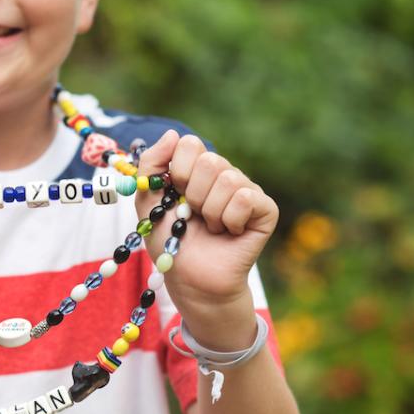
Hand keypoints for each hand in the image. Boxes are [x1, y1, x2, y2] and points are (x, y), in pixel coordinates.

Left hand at [135, 130, 278, 340]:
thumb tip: (173, 134)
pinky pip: (246, 198)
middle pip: (210, 160)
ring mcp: (247, 190)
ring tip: (211, 227)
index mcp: (197, 169)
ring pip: (228, 180)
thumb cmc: (170, 243)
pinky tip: (229, 232)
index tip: (174, 194)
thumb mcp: (148, 202)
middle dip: (193, 194)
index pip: (190, 144)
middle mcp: (224, 174)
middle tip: (193, 216)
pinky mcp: (265, 210)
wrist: (190, 279)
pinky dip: (230, 219)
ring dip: (210, 211)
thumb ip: (151, 165)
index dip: (177, 170)